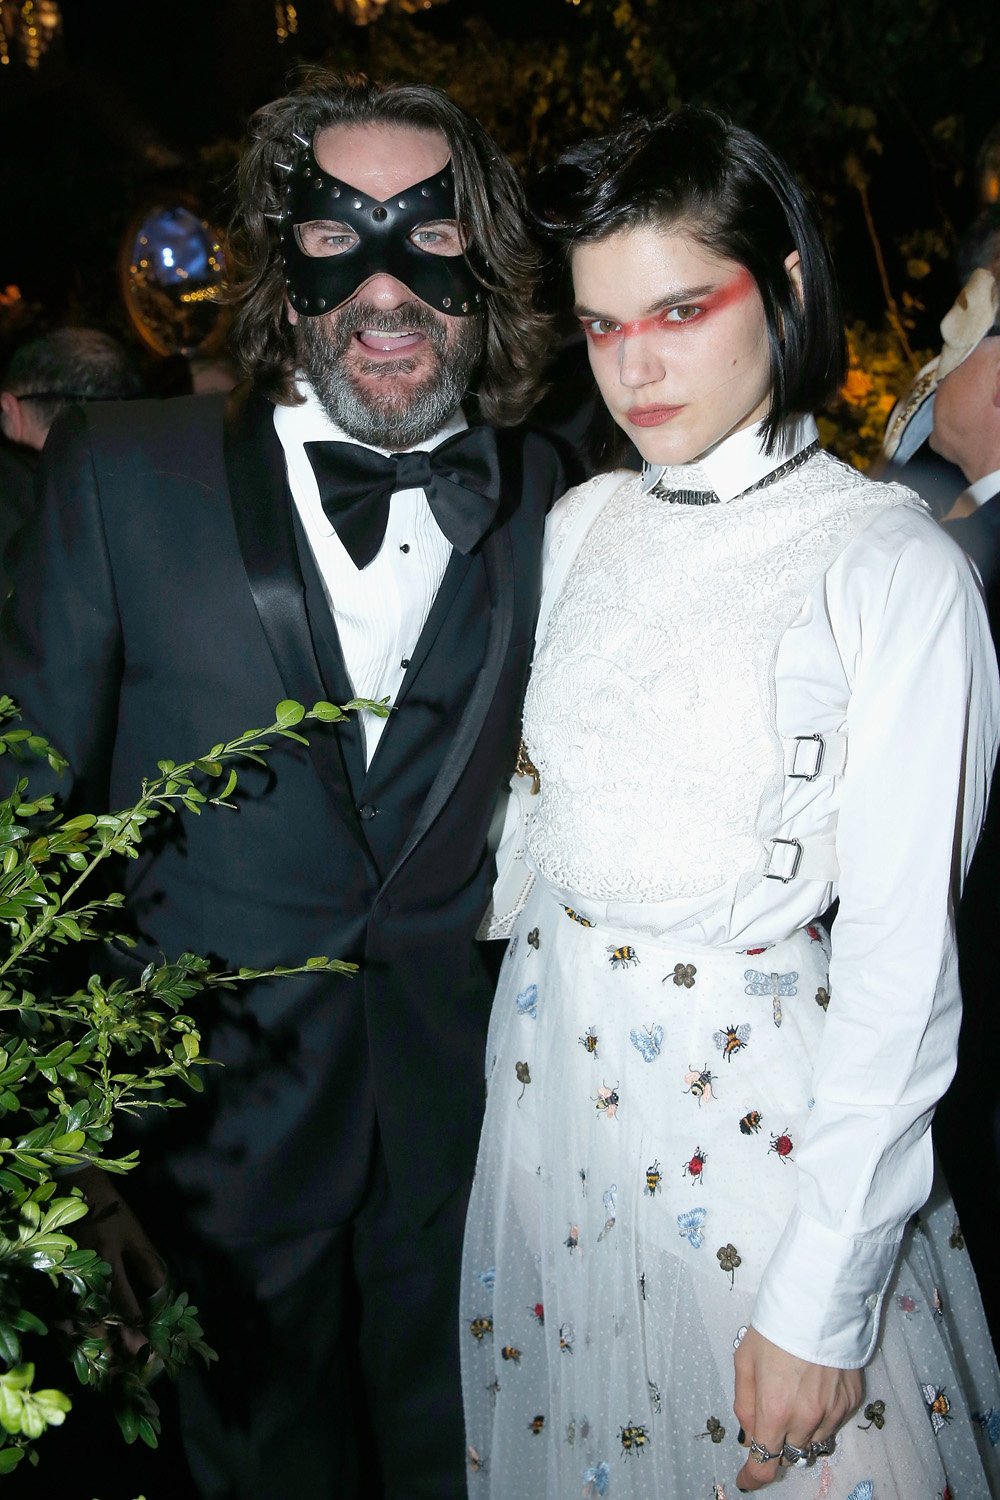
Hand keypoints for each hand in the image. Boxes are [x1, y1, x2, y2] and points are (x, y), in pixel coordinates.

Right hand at [71, 1166, 167, 1363]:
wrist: (74, 1189)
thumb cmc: (111, 1211)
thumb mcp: (136, 1234)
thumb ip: (148, 1266)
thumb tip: (162, 1299)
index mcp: (106, 1260)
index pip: (123, 1308)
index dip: (137, 1332)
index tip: (149, 1350)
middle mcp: (80, 1277)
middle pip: (95, 1327)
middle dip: (113, 1354)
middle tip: (129, 1373)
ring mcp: (59, 1283)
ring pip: (72, 1331)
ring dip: (90, 1355)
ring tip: (107, 1374)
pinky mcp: (48, 1287)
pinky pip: (57, 1322)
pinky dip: (70, 1343)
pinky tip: (81, 1356)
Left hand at [733, 1326, 861, 1490]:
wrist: (819, 1302)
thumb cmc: (775, 1328)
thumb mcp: (744, 1361)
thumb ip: (744, 1404)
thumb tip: (750, 1435)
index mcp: (775, 1411)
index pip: (765, 1465)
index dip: (752, 1477)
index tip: (745, 1479)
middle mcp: (807, 1420)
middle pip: (790, 1455)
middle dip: (776, 1446)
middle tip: (770, 1421)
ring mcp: (833, 1413)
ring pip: (814, 1442)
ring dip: (800, 1433)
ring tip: (794, 1399)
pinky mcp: (852, 1401)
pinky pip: (833, 1422)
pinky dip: (821, 1416)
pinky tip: (814, 1388)